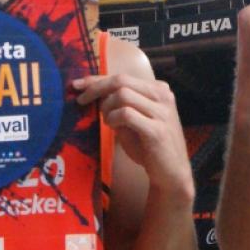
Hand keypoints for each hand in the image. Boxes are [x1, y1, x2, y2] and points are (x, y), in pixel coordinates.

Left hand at [73, 73, 193, 192]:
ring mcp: (162, 112)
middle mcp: (163, 96)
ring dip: (107, 108)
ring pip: (123, 95)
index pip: (123, 77)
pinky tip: (113, 127)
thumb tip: (96, 94)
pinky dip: (113, 119)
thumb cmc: (149, 147)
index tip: (78, 84)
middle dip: (96, 88)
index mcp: (159, 90)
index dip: (97, 79)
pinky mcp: (157, 130)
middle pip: (121, 80)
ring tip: (107, 121)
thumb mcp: (134, 120)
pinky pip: (126, 114)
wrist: (171, 173)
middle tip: (81, 100)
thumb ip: (120, 105)